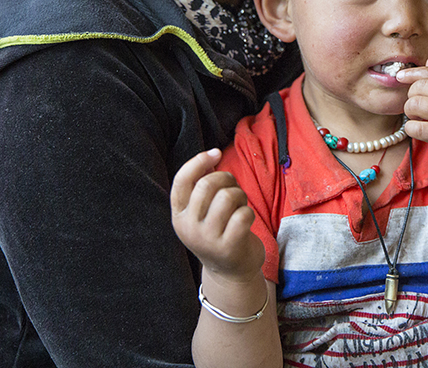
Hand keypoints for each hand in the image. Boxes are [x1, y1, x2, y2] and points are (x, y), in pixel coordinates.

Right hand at [170, 149, 265, 282]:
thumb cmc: (219, 233)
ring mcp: (208, 239)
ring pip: (227, 197)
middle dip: (227, 178)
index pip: (182, 180)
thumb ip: (201, 189)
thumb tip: (213, 155)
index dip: (199, 161)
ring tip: (240, 205)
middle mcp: (189, 228)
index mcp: (179, 215)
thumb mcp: (200, 214)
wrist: (230, 273)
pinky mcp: (229, 247)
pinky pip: (243, 215)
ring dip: (240, 195)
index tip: (216, 152)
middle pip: (208, 184)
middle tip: (233, 188)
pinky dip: (249, 212)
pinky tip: (246, 220)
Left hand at [396, 57, 427, 174]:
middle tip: (416, 106)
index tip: (400, 77)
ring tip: (417, 117)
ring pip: (416, 103)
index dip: (413, 73)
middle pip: (421, 86)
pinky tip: (416, 129)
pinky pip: (416, 127)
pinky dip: (411, 128)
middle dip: (412, 95)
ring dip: (410, 110)